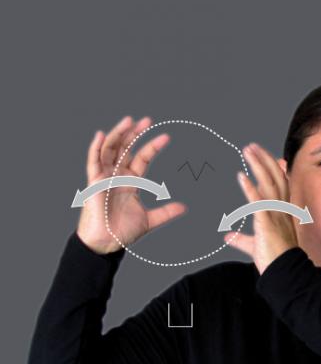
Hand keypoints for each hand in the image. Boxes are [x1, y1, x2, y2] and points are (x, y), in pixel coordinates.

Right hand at [77, 116, 186, 253]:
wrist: (107, 243)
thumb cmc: (123, 232)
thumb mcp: (149, 220)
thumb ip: (166, 212)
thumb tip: (184, 207)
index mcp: (131, 181)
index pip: (142, 158)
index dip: (152, 147)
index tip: (166, 137)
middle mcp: (118, 175)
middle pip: (126, 148)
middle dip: (136, 134)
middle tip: (147, 120)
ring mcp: (105, 177)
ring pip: (110, 150)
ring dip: (118, 134)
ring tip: (129, 121)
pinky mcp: (94, 182)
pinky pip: (93, 162)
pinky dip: (95, 148)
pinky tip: (100, 134)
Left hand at [223, 142, 298, 274]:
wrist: (283, 273)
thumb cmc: (273, 260)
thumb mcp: (254, 246)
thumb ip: (240, 239)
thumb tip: (227, 236)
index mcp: (282, 213)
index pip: (280, 185)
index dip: (273, 169)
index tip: (265, 156)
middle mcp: (281, 210)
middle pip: (275, 178)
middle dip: (264, 160)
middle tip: (252, 146)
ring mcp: (275, 215)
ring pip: (268, 184)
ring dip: (258, 166)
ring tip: (248, 150)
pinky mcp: (267, 223)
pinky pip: (258, 202)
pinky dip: (250, 188)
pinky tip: (242, 176)